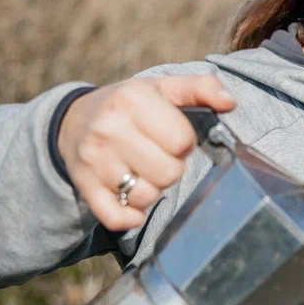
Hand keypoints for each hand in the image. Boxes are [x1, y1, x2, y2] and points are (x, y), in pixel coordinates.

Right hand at [57, 75, 235, 231]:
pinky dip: (130, 216)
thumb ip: (201, 88)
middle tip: (159, 156)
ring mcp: (95, 159)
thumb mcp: (162, 87)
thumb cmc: (129, 105)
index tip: (173, 138)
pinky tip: (132, 202)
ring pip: (146, 197)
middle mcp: (110, 128)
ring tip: (144, 171)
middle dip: (171, 168)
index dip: (185, 143)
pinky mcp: (84, 185)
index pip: (182, 140)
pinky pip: (116, 217)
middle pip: (168, 173)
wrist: (73, 120)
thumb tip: (229, 102)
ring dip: (153, 189)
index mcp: (133, 99)